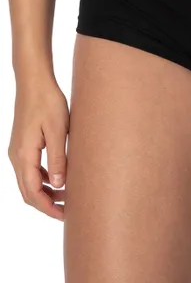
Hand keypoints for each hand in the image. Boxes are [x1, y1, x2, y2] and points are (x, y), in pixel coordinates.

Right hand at [8, 77, 68, 219]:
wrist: (33, 80)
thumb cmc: (47, 101)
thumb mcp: (58, 129)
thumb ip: (58, 158)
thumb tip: (59, 185)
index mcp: (24, 155)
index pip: (33, 192)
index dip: (48, 208)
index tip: (65, 216)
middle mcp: (16, 157)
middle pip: (28, 192)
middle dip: (47, 204)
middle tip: (68, 210)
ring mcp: (17, 151)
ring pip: (28, 182)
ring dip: (45, 192)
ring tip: (67, 195)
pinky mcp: (22, 144)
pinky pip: (30, 169)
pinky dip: (42, 179)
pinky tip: (58, 177)